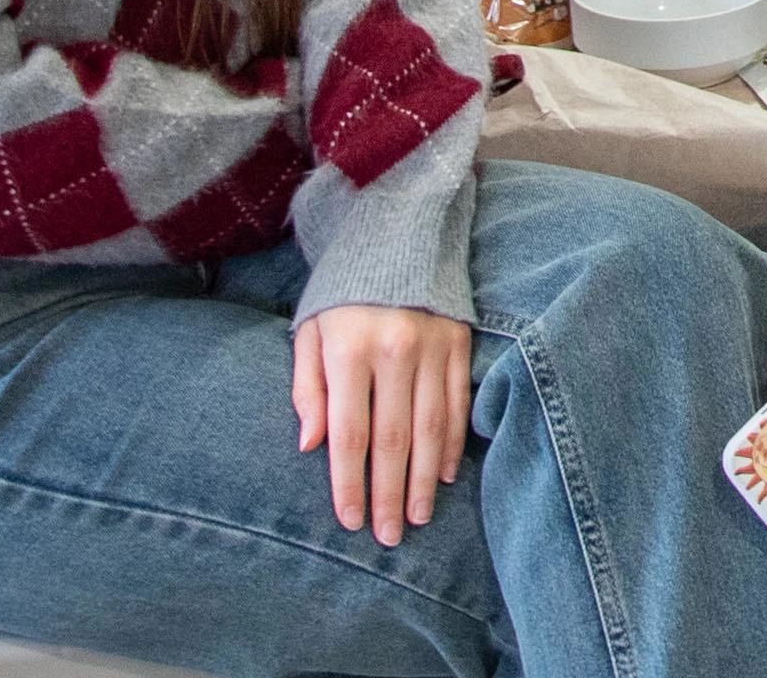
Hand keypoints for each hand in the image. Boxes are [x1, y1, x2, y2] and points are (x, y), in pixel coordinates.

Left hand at [293, 304, 470, 544]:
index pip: (349, 433)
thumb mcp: (309, 330)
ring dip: (425, 479)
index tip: (351, 520)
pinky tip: (445, 474)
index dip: (349, 483)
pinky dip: (452, 443)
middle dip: (390, 494)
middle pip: (392, 439)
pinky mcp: (459, 343)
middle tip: (389, 536)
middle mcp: (394, 350)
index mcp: (349, 350)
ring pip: (430, 429)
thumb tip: (309, 446)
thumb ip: (307, 389)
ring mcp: (432, 347)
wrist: (394, 231)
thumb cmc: (341, 291)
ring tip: (419, 517)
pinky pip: (457, 403)